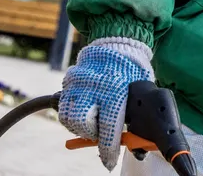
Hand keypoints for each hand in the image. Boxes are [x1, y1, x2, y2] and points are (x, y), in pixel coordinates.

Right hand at [58, 38, 153, 169]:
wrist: (119, 41)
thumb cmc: (132, 70)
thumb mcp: (139, 94)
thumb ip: (133, 118)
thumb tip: (133, 143)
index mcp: (117, 92)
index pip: (109, 131)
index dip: (108, 151)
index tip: (108, 162)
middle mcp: (94, 87)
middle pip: (83, 125)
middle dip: (91, 133)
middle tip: (100, 131)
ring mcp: (78, 82)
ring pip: (69, 117)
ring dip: (79, 124)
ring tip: (91, 118)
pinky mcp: (69, 79)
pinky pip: (63, 104)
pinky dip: (71, 111)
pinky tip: (83, 107)